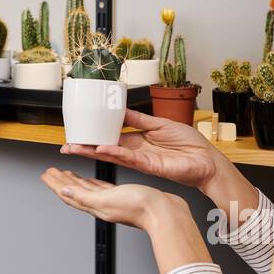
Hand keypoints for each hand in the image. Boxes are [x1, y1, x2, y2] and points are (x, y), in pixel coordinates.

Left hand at [40, 167, 168, 229]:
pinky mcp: (123, 196)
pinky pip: (101, 189)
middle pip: (75, 192)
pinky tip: (91, 180)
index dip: (55, 185)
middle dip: (61, 181)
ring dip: (75, 181)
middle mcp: (102, 204)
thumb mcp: (108, 198)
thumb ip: (85, 196)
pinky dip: (93, 183)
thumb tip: (64, 191)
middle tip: (51, 172)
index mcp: (96, 205)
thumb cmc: (141, 207)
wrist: (165, 213)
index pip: (69, 195)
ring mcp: (112, 201)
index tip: (45, 175)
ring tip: (66, 174)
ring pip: (87, 190)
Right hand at [60, 108, 232, 190]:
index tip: (78, 134)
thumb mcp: (159, 124)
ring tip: (75, 148)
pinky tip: (101, 149)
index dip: (94, 137)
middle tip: (66, 146)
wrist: (207, 159)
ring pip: (112, 154)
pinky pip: (129, 157)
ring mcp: (141, 160)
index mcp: (138, 141)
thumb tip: (120, 108)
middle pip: (106, 149)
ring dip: (93, 151)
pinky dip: (115, 152)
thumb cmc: (189, 144)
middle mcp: (136, 151)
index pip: (111, 138)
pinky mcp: (150, 165)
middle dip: (85, 148)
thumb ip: (138, 118)